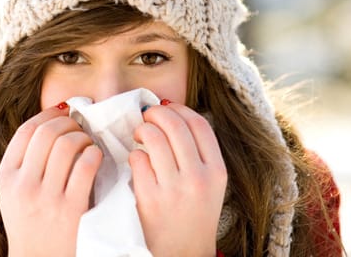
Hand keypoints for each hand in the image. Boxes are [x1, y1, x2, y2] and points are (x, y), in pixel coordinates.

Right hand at [0, 103, 102, 256]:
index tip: (62, 112)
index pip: (25, 131)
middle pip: (46, 133)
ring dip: (82, 137)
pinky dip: (94, 154)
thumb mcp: (13, 192)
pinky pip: (86, 165)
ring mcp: (47, 198)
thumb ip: (25, 161)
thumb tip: (51, 119)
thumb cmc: (30, 222)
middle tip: (78, 126)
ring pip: (67, 144)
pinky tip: (96, 157)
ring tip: (87, 143)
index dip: (47, 115)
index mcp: (5, 178)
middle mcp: (23, 186)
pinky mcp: (72, 209)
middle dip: (67, 122)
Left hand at [129, 102, 226, 256]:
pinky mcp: (150, 199)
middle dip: (156, 113)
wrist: (182, 254)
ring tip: (139, 136)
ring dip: (143, 129)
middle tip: (147, 116)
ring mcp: (174, 189)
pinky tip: (136, 161)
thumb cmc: (193, 215)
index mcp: (217, 171)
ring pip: (154, 137)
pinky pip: (137, 159)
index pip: (199, 124)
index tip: (167, 109)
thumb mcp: (210, 184)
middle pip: (175, 125)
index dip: (179, 109)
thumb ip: (198, 153)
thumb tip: (172, 114)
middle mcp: (198, 178)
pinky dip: (133, 154)